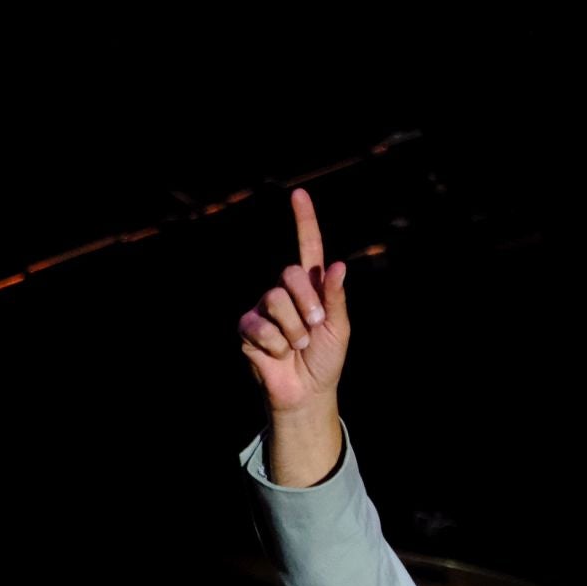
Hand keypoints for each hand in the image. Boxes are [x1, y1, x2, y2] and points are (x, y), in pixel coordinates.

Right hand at [237, 189, 349, 483]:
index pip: (308, 249)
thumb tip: (339, 266)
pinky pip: (259, 325)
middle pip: (290, 275)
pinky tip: (278, 354)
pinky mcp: (247, 328)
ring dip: (294, 330)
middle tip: (315, 327)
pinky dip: (276, 344)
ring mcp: (262, 308)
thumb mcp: (339, 330)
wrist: (307, 392)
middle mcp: (284, 292)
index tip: (299, 194)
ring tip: (297, 346)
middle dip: (309, 304)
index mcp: (312, 288)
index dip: (304, 222)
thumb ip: (336, 299)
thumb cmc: (325, 359)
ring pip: (274, 300)